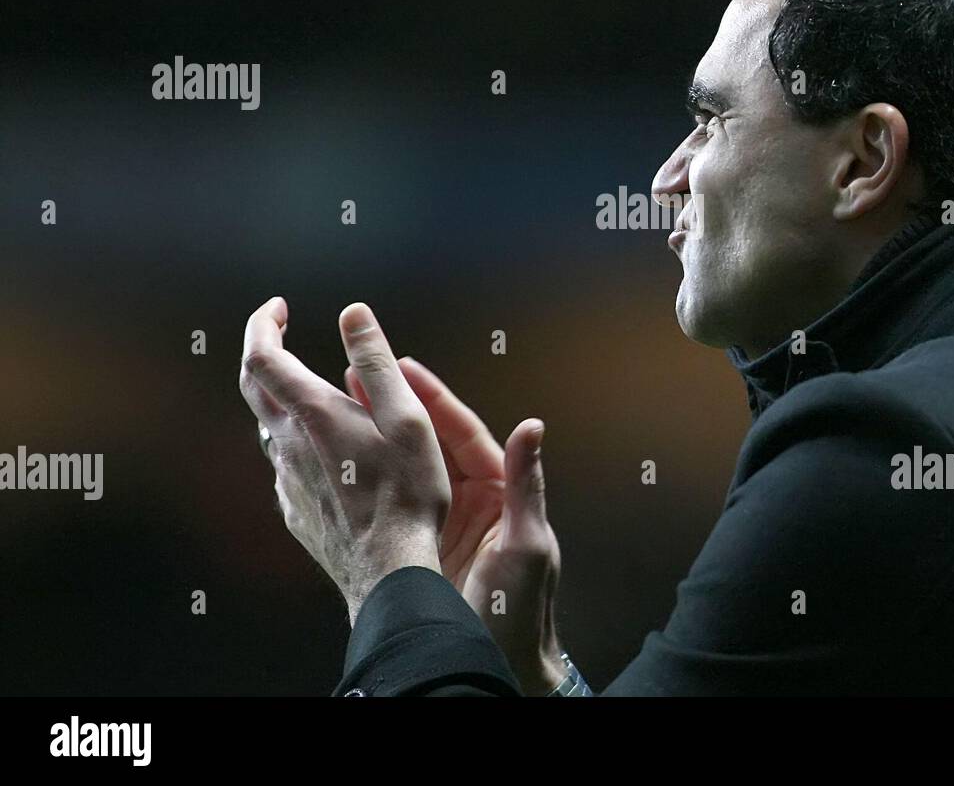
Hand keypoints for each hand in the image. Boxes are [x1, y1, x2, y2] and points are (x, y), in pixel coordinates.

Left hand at [238, 297, 452, 624]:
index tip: (277, 307)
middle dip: (264, 351)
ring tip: (320, 393)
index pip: (262, 356)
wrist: (389, 572)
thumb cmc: (407, 493)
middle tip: (280, 330)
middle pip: (255, 388)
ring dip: (288, 400)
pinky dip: (302, 444)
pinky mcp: (296, 510)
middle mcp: (289, 446)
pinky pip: (288, 467)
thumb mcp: (405, 417)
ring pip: (274, 429)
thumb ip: (375, 362)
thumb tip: (353, 314)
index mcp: (313, 415)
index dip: (262, 324)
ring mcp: (287, 482)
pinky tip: (332, 454)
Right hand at [345, 356, 565, 694]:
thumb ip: (527, 484)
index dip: (433, 398)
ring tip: (344, 406)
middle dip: (398, 408)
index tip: (403, 367)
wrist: (500, 662)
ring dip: (382, 438)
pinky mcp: (422, 547)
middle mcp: (471, 499)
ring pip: (409, 469)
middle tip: (362, 375)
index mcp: (499, 490)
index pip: (462, 432)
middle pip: (431, 443)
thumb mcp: (527, 543)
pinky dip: (373, 482)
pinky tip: (345, 462)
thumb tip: (532, 426)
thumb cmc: (522, 609)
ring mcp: (445, 522)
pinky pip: (395, 504)